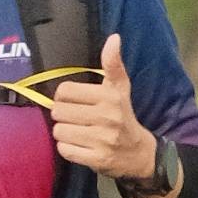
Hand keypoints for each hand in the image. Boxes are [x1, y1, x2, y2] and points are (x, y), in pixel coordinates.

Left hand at [47, 32, 157, 185]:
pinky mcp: (97, 159)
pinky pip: (64, 150)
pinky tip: (80, 145)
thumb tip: (114, 37)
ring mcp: (102, 140)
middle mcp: (107, 117)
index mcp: (110, 97)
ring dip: (64, 132)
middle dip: (63, 115)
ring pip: (59, 131)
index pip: (64, 91)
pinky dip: (68, 148)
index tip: (75, 102)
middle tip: (77, 118)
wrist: (138, 154)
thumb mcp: (120, 89)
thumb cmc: (123, 116)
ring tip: (78, 132)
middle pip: (58, 111)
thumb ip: (113, 64)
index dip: (65, 97)